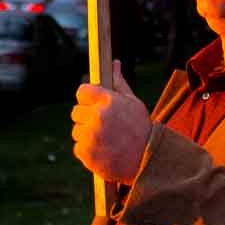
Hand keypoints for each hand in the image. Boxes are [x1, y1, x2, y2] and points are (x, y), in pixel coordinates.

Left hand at [71, 59, 151, 183]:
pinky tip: (103, 151)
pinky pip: (78, 148)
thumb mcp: (132, 102)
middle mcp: (97, 116)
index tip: (93, 105)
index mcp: (107, 100)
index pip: (82, 91)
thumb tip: (114, 63)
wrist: (147, 160)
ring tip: (105, 140)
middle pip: (76, 112)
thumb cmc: (140, 128)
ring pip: (77, 131)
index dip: (87, 99)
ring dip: (86, 135)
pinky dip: (87, 151)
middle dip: (87, 118)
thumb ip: (118, 82)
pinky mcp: (86, 153)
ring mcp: (90, 135)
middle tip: (103, 126)